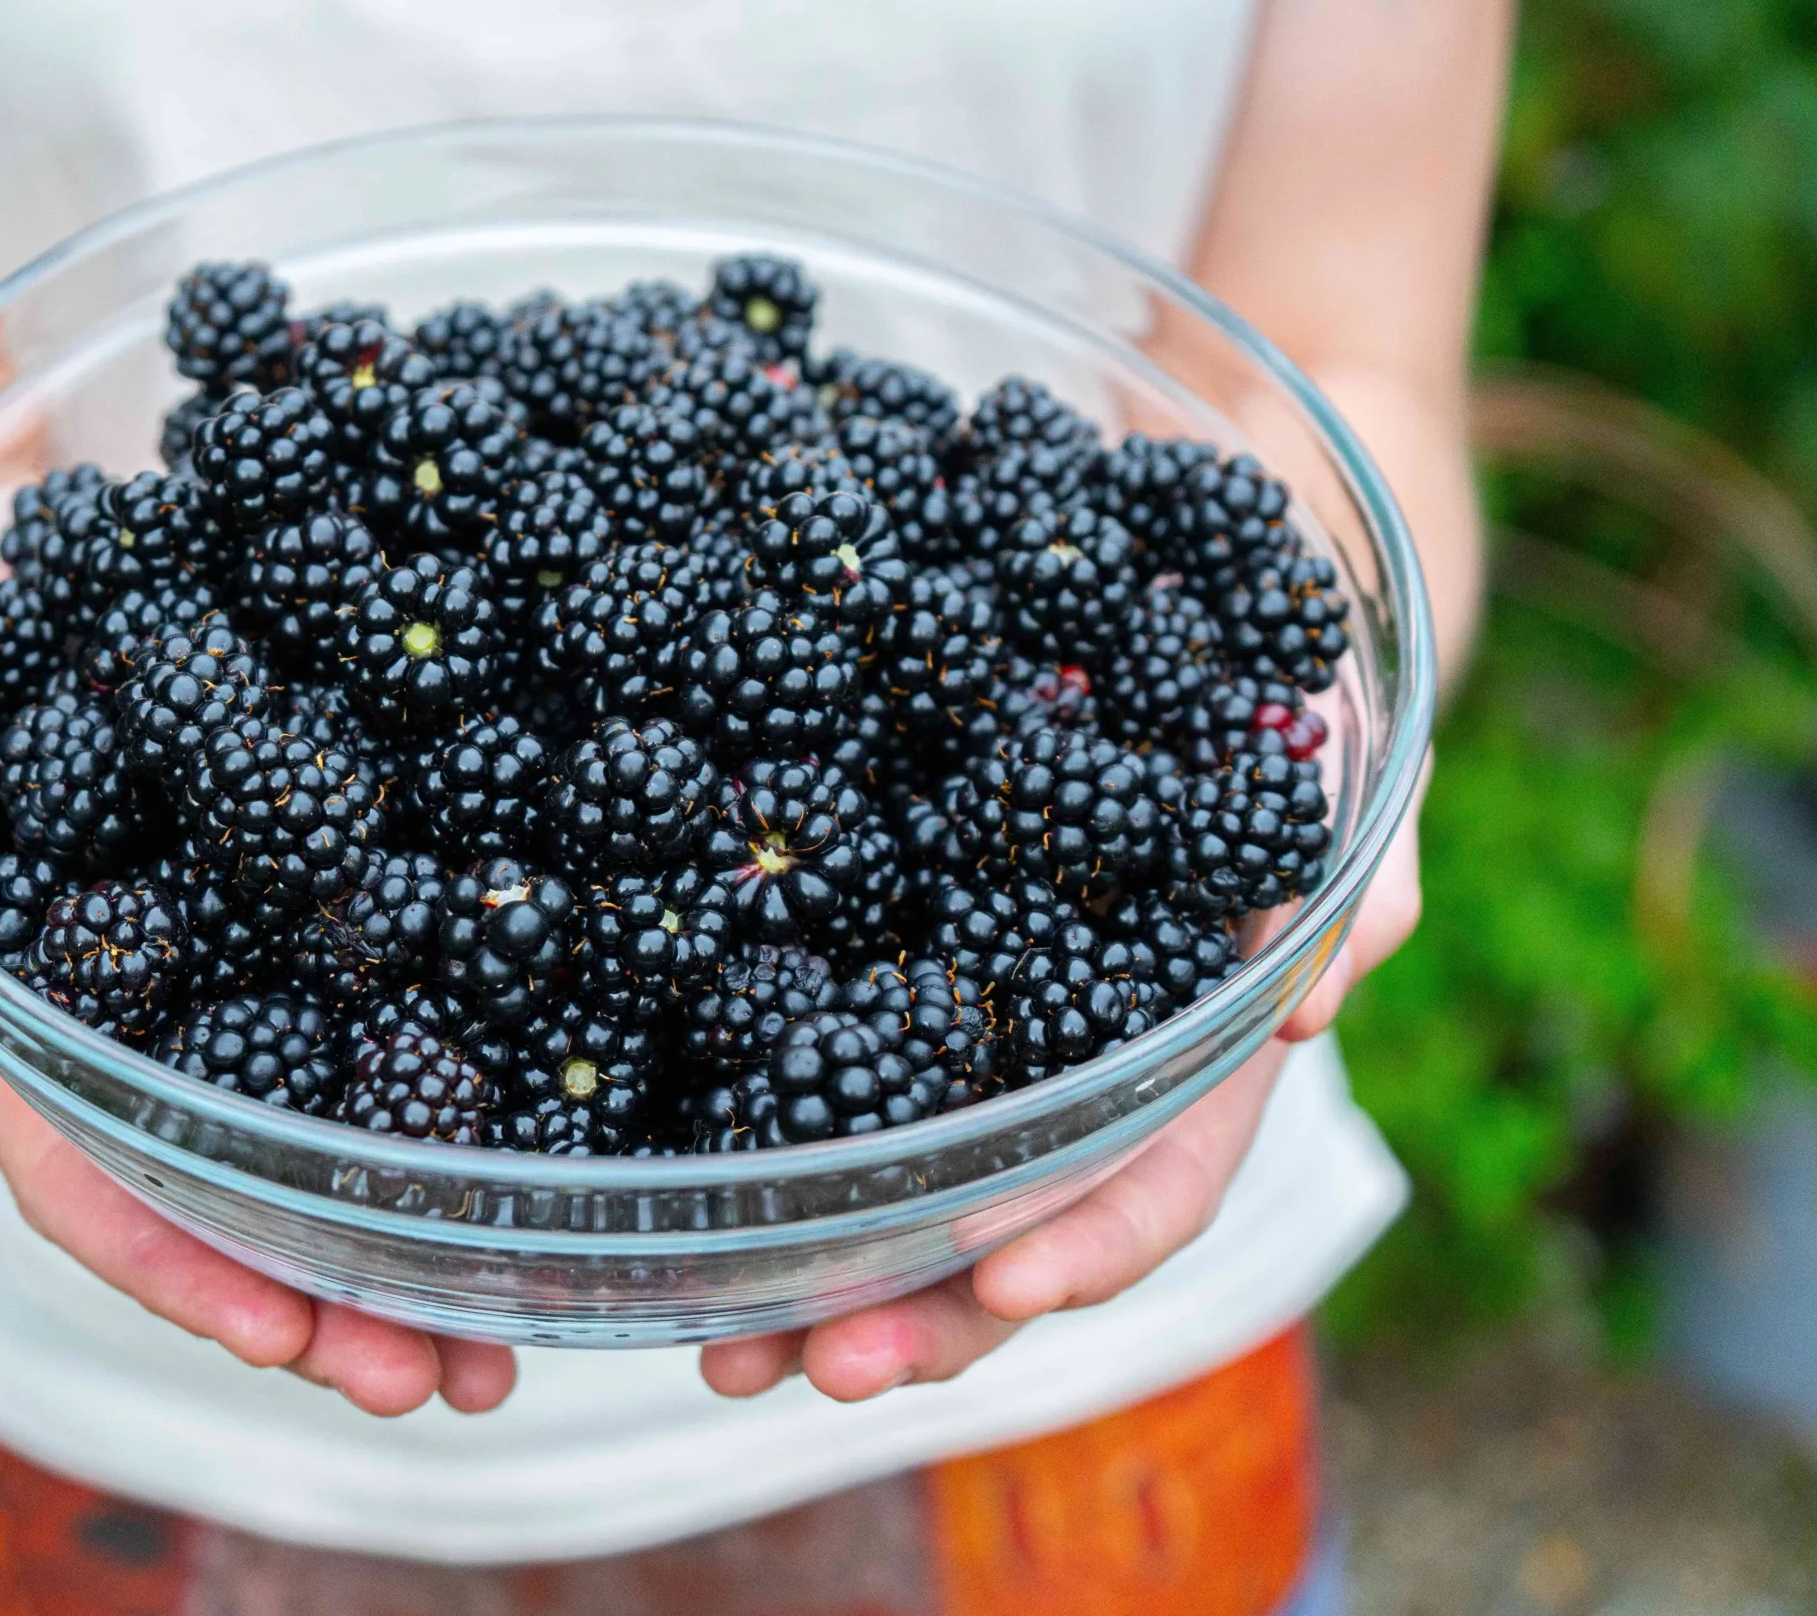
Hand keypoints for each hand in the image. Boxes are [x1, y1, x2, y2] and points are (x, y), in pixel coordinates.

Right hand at [0, 735, 519, 1416]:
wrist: (65, 563)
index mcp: (29, 1013)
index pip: (82, 1171)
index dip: (169, 1261)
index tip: (278, 1336)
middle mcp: (140, 1033)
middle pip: (229, 1205)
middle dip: (329, 1309)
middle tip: (450, 1385)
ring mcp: (241, 986)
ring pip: (321, 1161)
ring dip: (412, 1267)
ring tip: (511, 1354)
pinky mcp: (330, 920)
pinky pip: (398, 1042)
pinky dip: (462, 1129)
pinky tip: (543, 1190)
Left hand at [698, 769, 1426, 1402]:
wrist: (1154, 663)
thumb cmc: (1263, 736)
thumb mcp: (1337, 791)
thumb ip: (1351, 892)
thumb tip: (1308, 1002)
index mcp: (1186, 1070)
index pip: (1153, 1190)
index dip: (1091, 1247)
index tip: (1009, 1286)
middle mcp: (1070, 1100)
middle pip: (1005, 1248)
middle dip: (923, 1319)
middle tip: (828, 1366)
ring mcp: (968, 1067)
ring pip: (898, 1211)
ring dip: (817, 1293)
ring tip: (723, 1354)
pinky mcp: (874, 1003)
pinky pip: (815, 1096)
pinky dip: (757, 1167)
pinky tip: (679, 1220)